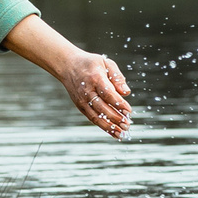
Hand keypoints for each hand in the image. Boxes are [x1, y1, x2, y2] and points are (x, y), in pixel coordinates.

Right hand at [2, 15, 133, 136]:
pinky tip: (113, 132)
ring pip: (96, 117)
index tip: (129, 110)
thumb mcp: (106, 63)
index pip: (108, 93)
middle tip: (127, 125)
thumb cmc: (91, 64)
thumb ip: (117, 78)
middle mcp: (87, 91)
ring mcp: (82, 100)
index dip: (118, 103)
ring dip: (109, 126)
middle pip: (102, 108)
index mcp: (95, 78)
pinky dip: (103, 126)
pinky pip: (92, 118)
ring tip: (121, 133)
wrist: (68, 65)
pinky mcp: (80, 106)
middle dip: (115, 118)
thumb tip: (126, 93)